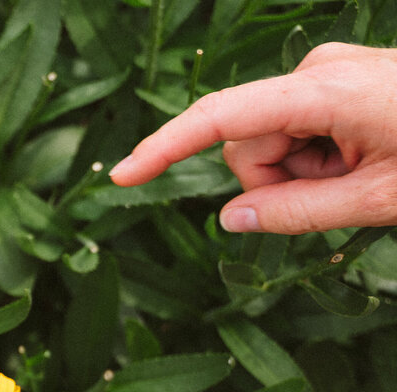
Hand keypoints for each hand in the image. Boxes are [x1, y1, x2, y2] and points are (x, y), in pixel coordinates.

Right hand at [109, 43, 396, 233]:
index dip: (165, 147)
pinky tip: (365, 160)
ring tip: (364, 176)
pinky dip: (319, 158)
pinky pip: (300, 129)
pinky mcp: (341, 81)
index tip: (121, 175)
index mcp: (322, 91)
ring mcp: (329, 73)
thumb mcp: (380, 200)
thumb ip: (297, 213)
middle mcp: (316, 71)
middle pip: (248, 141)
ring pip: (272, 140)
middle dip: (274, 179)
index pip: (220, 118)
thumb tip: (233, 219)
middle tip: (338, 197)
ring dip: (303, 172)